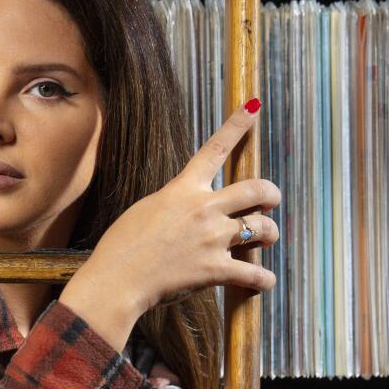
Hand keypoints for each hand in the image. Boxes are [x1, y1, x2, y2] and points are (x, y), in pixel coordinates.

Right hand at [64, 99, 280, 326]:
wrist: (117, 278)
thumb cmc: (122, 244)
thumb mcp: (147, 208)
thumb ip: (175, 201)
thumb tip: (189, 206)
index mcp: (184, 189)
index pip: (215, 149)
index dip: (237, 126)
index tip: (253, 107)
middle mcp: (205, 208)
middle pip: (256, 189)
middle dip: (271, 194)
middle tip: (271, 202)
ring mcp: (212, 238)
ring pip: (262, 228)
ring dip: (269, 234)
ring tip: (265, 240)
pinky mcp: (215, 269)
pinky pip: (253, 273)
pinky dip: (263, 279)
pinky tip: (266, 281)